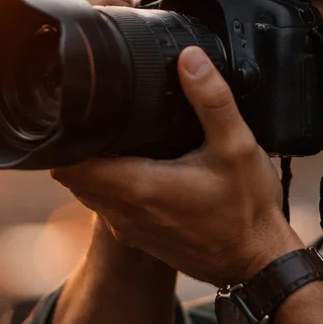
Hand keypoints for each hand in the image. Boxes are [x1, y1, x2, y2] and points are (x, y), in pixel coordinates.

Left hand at [50, 44, 302, 287]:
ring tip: (118, 140)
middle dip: (80, 148)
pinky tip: (142, 169)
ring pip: (90, 193)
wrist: (257, 264)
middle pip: (74, 176)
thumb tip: (189, 59)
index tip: (76, 113)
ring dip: (97, 169)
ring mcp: (130, 230)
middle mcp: (124, 212)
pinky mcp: (141, 239)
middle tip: (99, 120)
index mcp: (139, 186)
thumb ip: (212, 100)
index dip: (65, 137)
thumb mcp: (237, 147)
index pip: (70, 164)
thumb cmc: (248, 211)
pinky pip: (110, 208)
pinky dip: (114, 188)